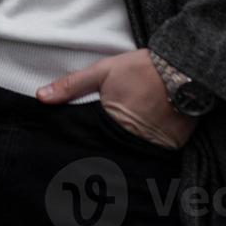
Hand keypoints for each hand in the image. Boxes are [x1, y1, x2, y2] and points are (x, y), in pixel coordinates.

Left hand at [35, 48, 196, 149]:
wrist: (184, 67)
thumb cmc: (141, 68)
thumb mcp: (102, 71)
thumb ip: (71, 86)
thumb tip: (41, 97)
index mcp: (111, 123)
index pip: (91, 145)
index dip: (85, 149)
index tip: (77, 155)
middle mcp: (132, 139)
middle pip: (112, 155)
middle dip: (105, 157)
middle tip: (97, 158)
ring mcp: (155, 146)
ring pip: (134, 158)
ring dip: (127, 157)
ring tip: (120, 154)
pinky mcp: (174, 147)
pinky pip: (157, 155)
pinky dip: (151, 152)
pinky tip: (146, 146)